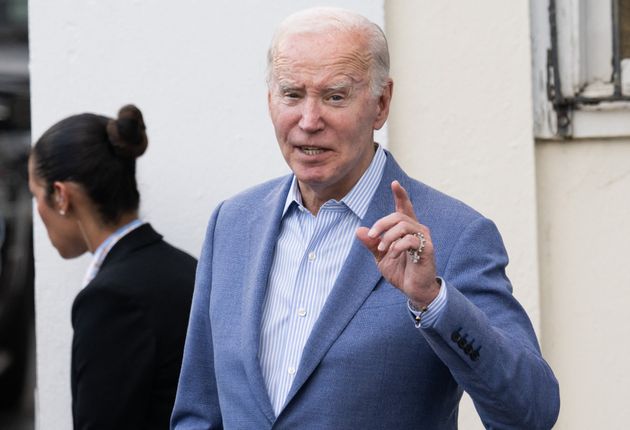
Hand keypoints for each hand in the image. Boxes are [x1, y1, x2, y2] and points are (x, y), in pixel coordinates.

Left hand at [356, 180, 439, 307]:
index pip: (404, 207)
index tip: (394, 183)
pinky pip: (410, 240)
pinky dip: (397, 246)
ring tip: (382, 249)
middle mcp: (417, 230)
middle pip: (398, 216)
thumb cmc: (401, 272)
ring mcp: (423, 239)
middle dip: (381, 224)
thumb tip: (358, 230)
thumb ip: (371, 244)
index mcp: (406, 229)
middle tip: (371, 235)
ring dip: (388, 237)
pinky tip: (393, 255)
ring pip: (403, 225)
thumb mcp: (381, 257)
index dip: (400, 194)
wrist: (414, 290)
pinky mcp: (427, 249)